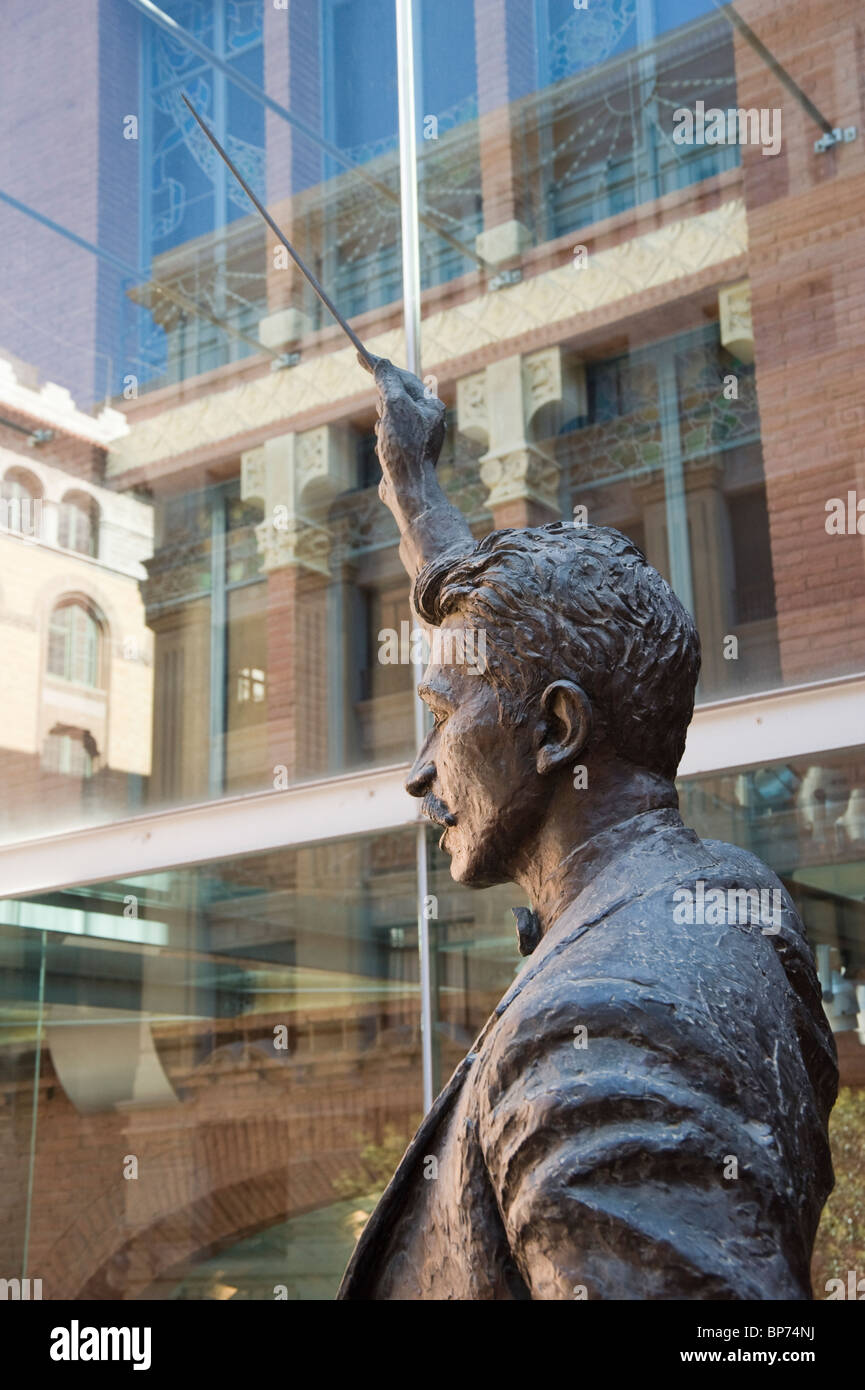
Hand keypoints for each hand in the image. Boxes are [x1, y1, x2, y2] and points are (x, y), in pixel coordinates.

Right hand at [358, 352, 446, 515]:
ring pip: (389, 418)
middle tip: (383, 413)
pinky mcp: (407, 452)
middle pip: (396, 396)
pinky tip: (385, 453)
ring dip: (381, 424)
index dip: (380, 366)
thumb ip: (387, 382)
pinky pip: (388, 437)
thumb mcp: (394, 406)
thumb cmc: (404, 447)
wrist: (408, 490)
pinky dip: (382, 442)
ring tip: (385, 437)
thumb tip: (381, 363)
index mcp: (430, 405)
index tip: (360, 356)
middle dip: (383, 403)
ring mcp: (417, 436)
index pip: (402, 376)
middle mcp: (427, 419)